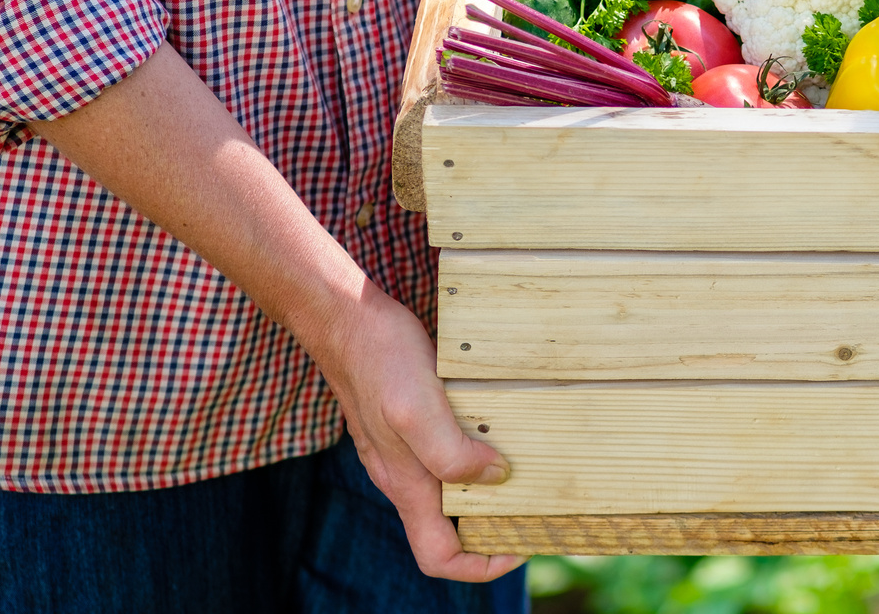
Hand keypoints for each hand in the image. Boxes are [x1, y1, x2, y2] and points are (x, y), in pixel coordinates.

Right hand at [31, 45, 521, 581]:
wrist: (341, 313)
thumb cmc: (378, 357)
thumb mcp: (417, 406)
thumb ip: (451, 451)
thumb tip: (495, 479)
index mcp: (405, 483)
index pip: (438, 557)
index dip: (481, 566)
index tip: (519, 545)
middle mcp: (401, 475)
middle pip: (445, 531)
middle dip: (490, 531)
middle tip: (537, 508)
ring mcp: (400, 449)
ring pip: (445, 494)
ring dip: (484, 494)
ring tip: (530, 472)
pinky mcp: (403, 421)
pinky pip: (441, 457)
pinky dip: (472, 458)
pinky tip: (497, 430)